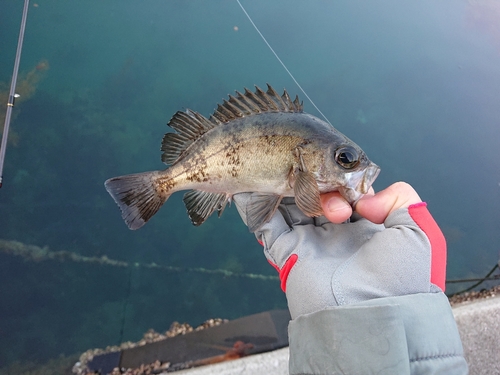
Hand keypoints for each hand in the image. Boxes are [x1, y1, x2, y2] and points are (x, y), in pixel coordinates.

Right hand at [233, 182, 445, 318]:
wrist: (369, 315)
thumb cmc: (397, 276)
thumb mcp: (417, 232)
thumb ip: (402, 200)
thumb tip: (365, 199)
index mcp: (365, 229)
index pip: (346, 194)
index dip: (342, 182)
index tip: (341, 177)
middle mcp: (336, 234)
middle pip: (317, 197)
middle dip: (318, 186)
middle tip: (325, 192)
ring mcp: (310, 243)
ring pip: (292, 206)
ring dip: (288, 189)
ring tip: (286, 171)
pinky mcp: (288, 253)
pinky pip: (268, 225)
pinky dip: (259, 206)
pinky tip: (257, 187)